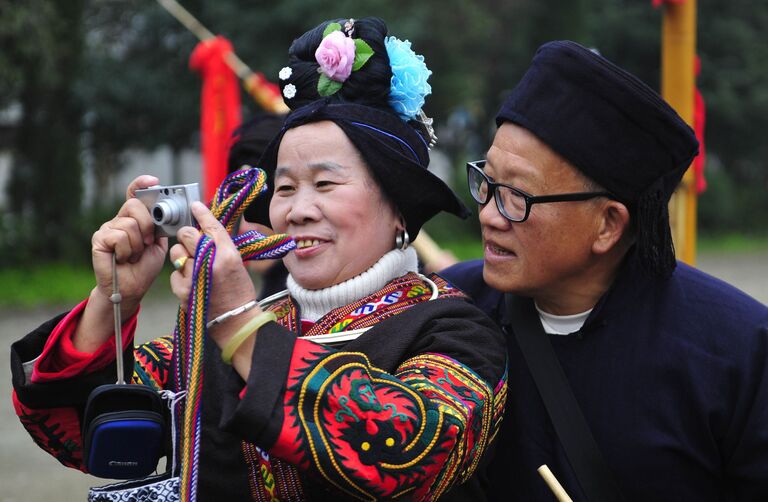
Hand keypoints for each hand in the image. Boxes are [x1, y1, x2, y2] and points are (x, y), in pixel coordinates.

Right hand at [91, 175, 167, 315]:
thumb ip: (160, 225)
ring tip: (133, 255)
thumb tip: (166, 209)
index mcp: (134, 218)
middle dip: (147, 225)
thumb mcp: (159, 242)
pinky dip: (126, 250)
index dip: (141, 184)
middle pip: (134, 206)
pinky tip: (122, 259)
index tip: (154, 181)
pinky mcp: (99, 239)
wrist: (132, 288)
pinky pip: (119, 236)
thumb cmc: (145, 266)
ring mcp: (107, 228)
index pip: (134, 194)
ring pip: (129, 224)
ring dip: (137, 244)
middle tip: (147, 243)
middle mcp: (119, 219)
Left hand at [170, 201, 260, 345]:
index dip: (200, 212)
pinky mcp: (183, 291)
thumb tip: (202, 228)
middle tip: (191, 242)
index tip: (194, 205)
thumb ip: (219, 245)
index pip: (210, 225)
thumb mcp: (236, 262)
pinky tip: (191, 282)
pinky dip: (180, 275)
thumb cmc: (238, 290)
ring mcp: (195, 277)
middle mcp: (210, 263)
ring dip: (182, 255)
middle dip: (187, 236)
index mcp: (227, 254)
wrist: (235, 320)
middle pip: (187, 235)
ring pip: (176, 252)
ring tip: (193, 265)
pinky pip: (174, 272)